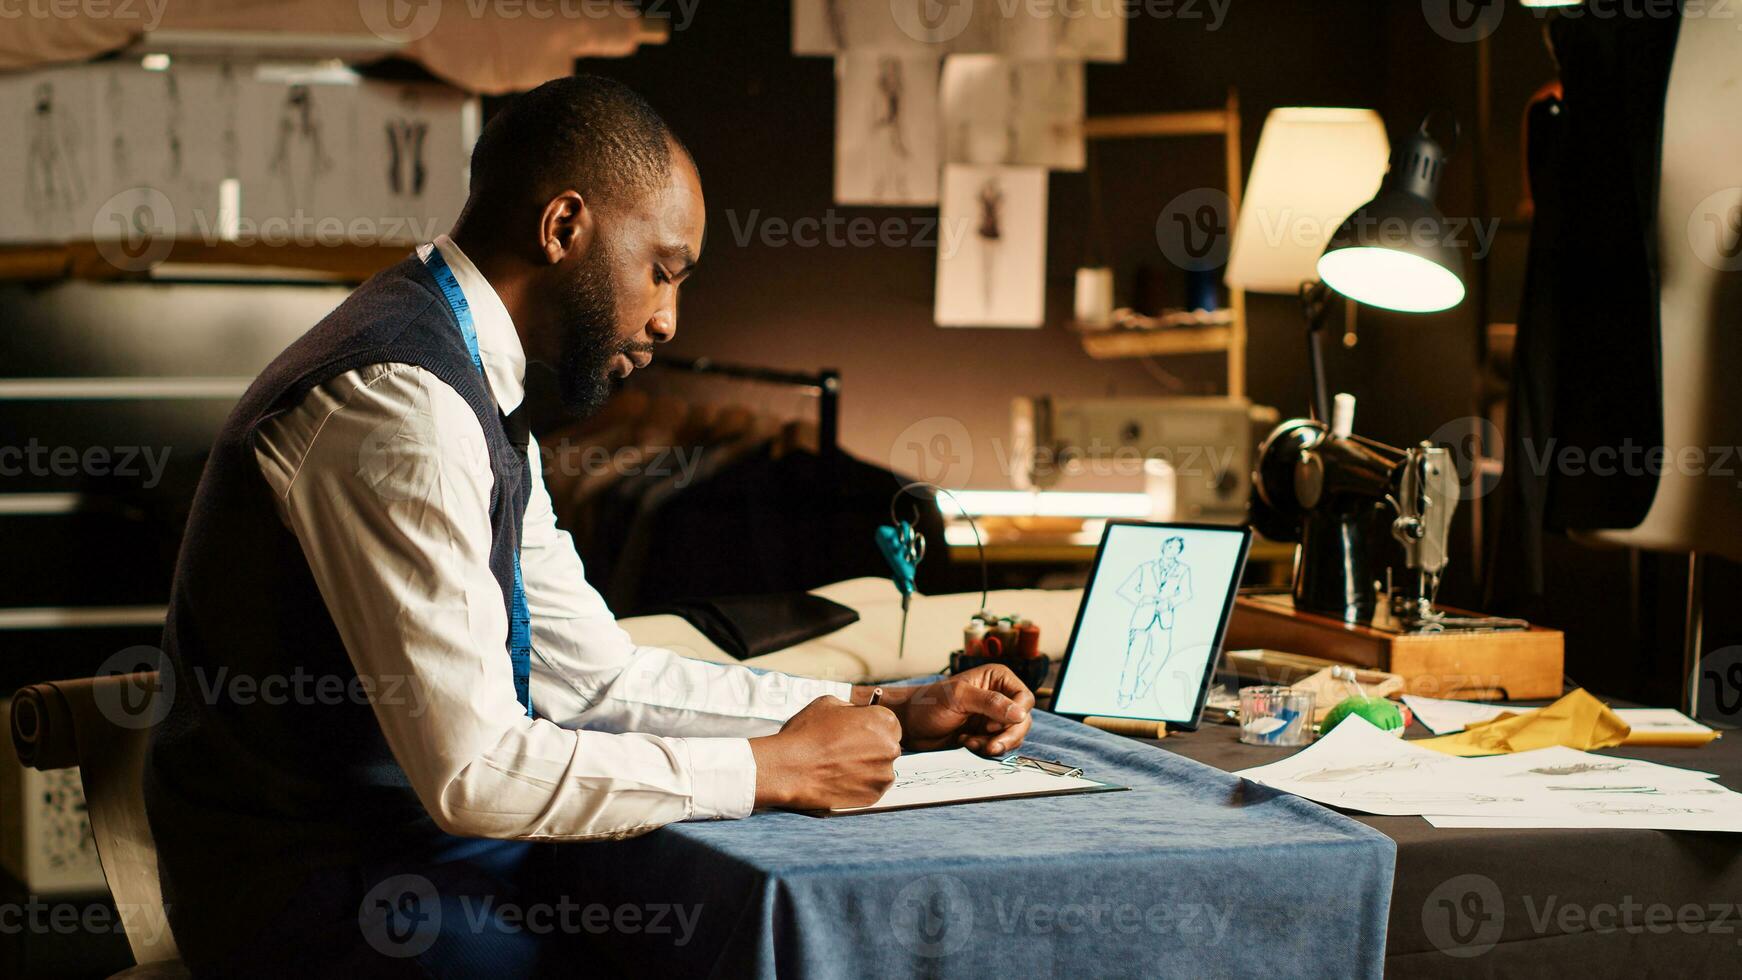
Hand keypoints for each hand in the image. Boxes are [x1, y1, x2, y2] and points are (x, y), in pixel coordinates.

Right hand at [749, 696, 900, 809]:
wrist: (789, 769)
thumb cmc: (806, 733)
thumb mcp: (829, 704)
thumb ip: (851, 708)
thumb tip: (858, 714)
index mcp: (884, 720)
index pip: (888, 723)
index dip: (871, 728)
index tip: (858, 734)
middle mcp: (891, 747)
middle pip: (887, 747)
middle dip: (871, 748)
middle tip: (846, 751)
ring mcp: (884, 774)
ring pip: (880, 769)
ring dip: (866, 768)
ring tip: (840, 767)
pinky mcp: (874, 796)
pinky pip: (872, 788)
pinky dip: (860, 785)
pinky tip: (840, 779)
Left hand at [872, 665, 1034, 755]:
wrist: (909, 724)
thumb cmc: (929, 703)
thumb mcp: (959, 698)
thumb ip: (990, 703)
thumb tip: (1021, 713)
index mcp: (997, 679)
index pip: (1024, 699)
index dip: (1015, 715)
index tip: (993, 726)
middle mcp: (999, 696)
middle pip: (1023, 720)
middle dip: (1007, 736)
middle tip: (989, 746)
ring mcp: (993, 717)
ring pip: (1013, 736)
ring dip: (995, 744)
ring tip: (970, 742)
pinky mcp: (986, 734)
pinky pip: (999, 746)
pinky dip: (986, 749)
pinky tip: (966, 743)